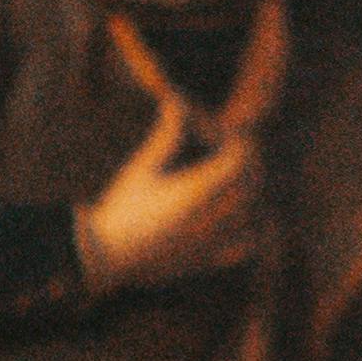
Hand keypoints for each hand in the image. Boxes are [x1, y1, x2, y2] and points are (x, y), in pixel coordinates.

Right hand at [77, 96, 266, 293]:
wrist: (107, 258)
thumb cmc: (121, 209)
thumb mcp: (143, 168)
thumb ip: (167, 135)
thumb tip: (177, 99)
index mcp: (195, 192)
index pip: (239, 160)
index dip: (240, 144)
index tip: (231, 136)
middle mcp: (210, 218)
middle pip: (251, 185)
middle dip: (249, 165)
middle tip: (236, 154)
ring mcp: (212, 243)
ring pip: (254, 215)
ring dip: (251, 195)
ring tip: (237, 184)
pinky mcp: (208, 261)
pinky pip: (244, 246)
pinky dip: (251, 231)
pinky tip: (238, 220)